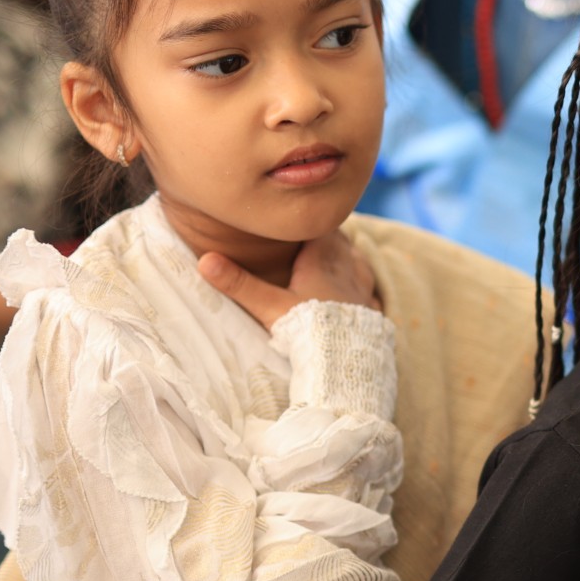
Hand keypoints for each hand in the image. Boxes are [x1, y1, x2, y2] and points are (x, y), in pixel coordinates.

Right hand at [200, 233, 380, 328]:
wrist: (347, 362)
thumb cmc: (309, 330)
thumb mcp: (269, 306)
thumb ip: (240, 283)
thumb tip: (204, 261)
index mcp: (323, 262)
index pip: (320, 230)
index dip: (310, 224)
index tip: (300, 218)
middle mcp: (348, 271)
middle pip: (341, 244)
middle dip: (330, 239)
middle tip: (316, 236)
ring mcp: (364, 293)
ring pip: (360, 264)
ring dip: (349, 259)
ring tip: (339, 257)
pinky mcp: (374, 314)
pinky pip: (372, 293)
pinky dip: (365, 288)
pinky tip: (362, 294)